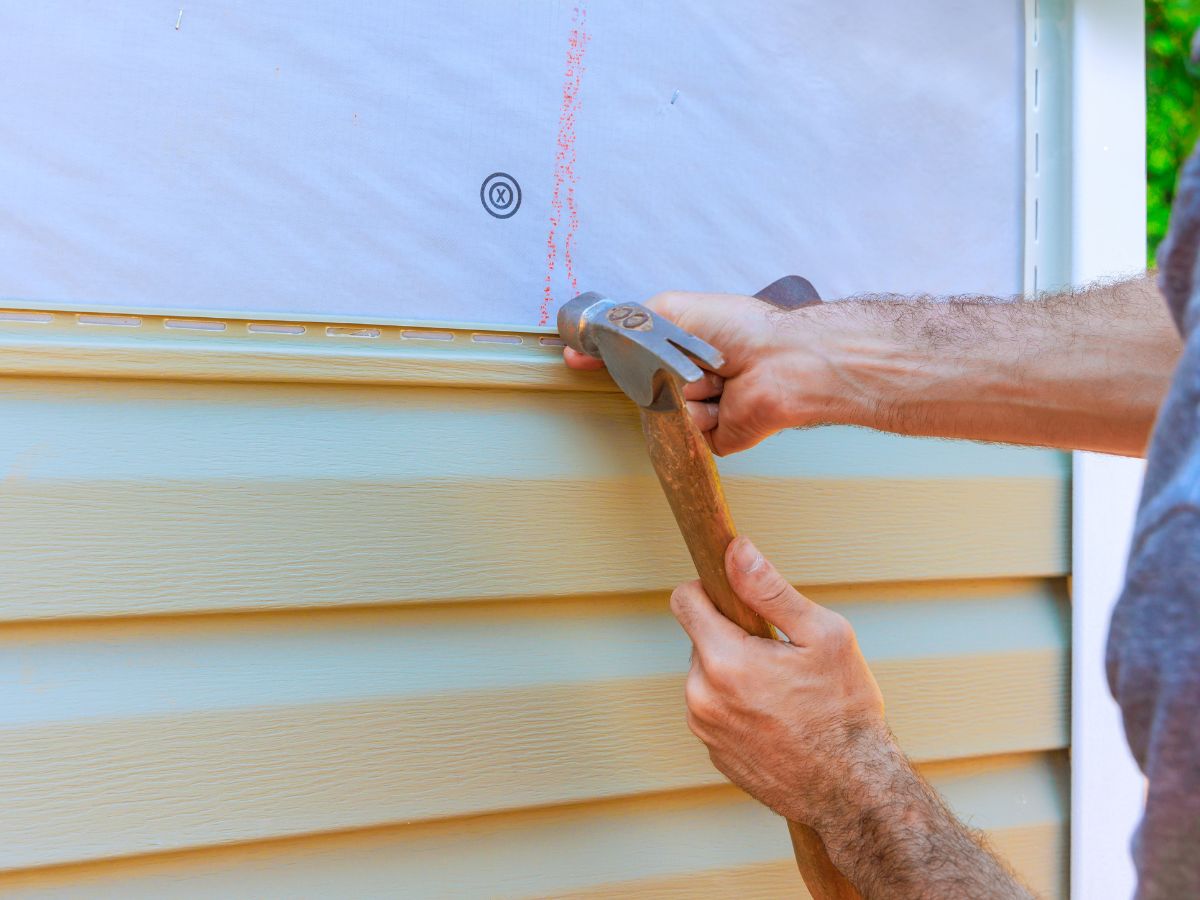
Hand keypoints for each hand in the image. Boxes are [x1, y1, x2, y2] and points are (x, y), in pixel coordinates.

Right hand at [563, 292, 847, 454]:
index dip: (608, 357)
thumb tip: (589, 341)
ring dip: (683, 391)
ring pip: (663, 409)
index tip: (577, 356)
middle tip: (679, 360)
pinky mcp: (711, 438)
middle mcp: (691, 379)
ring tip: (717, 378)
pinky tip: (723, 400)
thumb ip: (628, 324)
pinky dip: (699, 414)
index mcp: (685, 348)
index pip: (635, 356)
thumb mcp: (673, 311)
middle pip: (643, 384)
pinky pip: (684, 432)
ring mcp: (700, 410)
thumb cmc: (739, 329)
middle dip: (652, 371)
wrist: (782, 362)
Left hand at [670, 536, 889, 831]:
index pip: (685, 600)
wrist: (854, 791)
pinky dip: (738, 706)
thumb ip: (771, 590)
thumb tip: (736, 550)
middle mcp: (701, 696)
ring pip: (708, 676)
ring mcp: (704, 729)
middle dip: (733, 637)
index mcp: (724, 661)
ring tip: (783, 692)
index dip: (710, 588)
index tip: (736, 595)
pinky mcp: (714, 753)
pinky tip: (777, 719)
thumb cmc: (845, 711)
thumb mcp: (823, 636)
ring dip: (735, 673)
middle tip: (779, 656)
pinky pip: (716, 710)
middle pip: (701, 639)